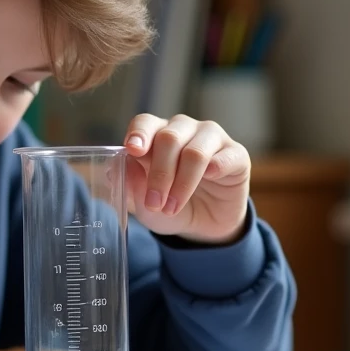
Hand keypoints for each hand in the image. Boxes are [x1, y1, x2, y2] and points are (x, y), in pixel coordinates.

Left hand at [123, 114, 250, 244]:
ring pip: (195, 151)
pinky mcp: (236, 154)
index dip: (139, 134)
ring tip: (172, 207)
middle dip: (159, 174)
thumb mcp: (143, 204)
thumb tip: (113, 171)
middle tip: (154, 203)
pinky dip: (216, 168)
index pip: (145, 123)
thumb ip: (129, 186)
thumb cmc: (169, 207)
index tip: (133, 151)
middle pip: (169, 138)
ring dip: (182, 183)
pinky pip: (226, 156)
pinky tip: (210, 180)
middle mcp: (184, 130)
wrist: (202, 227)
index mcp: (157, 134)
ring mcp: (212, 139)